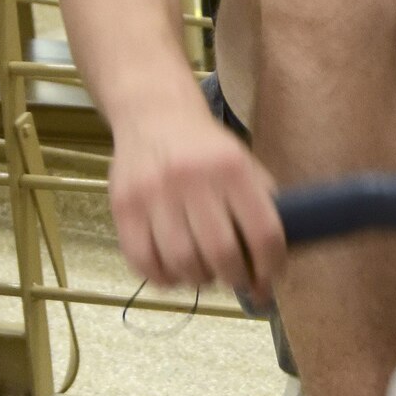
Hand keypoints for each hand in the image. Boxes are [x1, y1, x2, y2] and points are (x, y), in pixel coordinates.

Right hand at [108, 105, 285, 306]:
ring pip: (181, 262)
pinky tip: (175, 272)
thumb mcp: (245, 165)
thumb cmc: (208, 149)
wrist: (155, 116)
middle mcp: (193, 179)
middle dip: (235, 278)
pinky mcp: (123, 207)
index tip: (270, 277)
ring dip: (200, 280)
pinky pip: (143, 261)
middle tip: (237, 279)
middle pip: (221, 253)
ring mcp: (154, 193)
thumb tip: (272, 271)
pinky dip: (163, 279)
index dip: (271, 265)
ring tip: (206, 273)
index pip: (264, 232)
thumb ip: (263, 208)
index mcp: (233, 169)